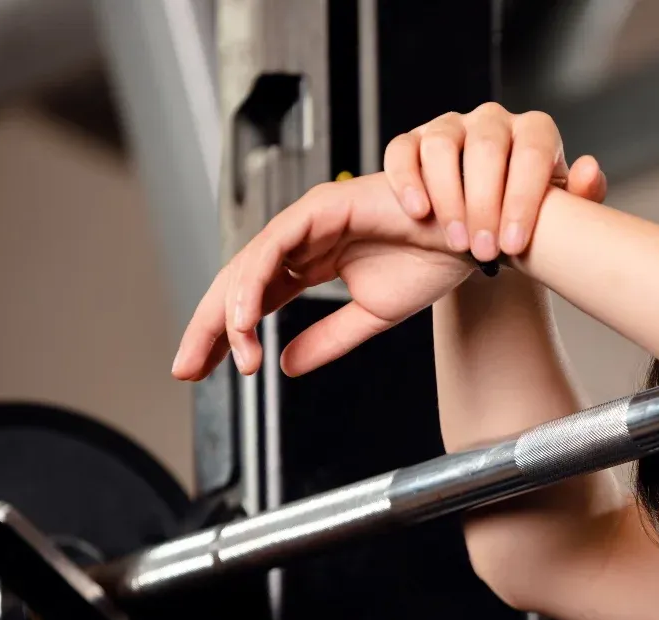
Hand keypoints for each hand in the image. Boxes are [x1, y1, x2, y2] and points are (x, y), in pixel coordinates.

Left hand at [172, 173, 477, 381]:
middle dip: (208, 326)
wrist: (471, 238)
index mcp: (309, 262)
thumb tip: (283, 364)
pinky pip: (274, 247)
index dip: (225, 335)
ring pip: (248, 266)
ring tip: (232, 352)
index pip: (252, 300)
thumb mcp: (370, 317)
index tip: (204, 371)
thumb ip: (326, 340)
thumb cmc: (430, 262)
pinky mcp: (320, 208)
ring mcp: (307, 220)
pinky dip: (254, 282)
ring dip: (231, 312)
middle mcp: (300, 239)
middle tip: (188, 367)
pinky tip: (244, 317)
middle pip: (237, 283)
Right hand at [383, 103, 606, 261]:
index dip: (523, 198)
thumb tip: (590, 169)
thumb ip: (583, 196)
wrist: (497, 227)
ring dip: (449, 198)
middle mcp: (493, 121)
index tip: (516, 244)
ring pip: (442, 146)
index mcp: (534, 132)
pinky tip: (419, 213)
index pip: (531, 152)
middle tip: (486, 250)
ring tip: (458, 242)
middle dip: (486, 204)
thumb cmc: (535, 217)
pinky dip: (407, 180)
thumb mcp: (563, 213)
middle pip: (487, 147)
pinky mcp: (413, 141)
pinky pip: (402, 150)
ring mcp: (450, 127)